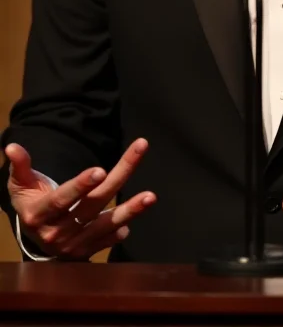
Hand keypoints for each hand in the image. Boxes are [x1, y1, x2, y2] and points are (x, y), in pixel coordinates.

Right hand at [5, 138, 156, 259]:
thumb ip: (21, 166)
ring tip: (150, 196)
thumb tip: (12, 146)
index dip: (81, 185)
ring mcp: (73, 244)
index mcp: (39, 214)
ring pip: (104, 226)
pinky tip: (129, 224)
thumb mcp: (22, 185)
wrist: (34, 237)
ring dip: (129, 211)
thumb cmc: (31, 202)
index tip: (100, 170)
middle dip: (116, 180)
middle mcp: (56, 232)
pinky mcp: (85, 253)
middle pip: (92, 204)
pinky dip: (117, 233)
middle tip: (134, 157)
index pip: (62, 198)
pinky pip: (105, 242)